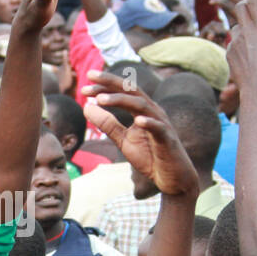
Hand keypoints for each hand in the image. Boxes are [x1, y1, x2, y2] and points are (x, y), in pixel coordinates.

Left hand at [82, 87, 199, 197]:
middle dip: (110, 82)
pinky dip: (149, 123)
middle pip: (131, 90)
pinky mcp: (168, 140)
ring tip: (100, 99)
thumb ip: (107, 125)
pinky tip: (138, 121)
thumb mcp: (123, 140)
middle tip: (89, 77)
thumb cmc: (150, 157)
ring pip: (142, 105)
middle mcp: (152, 111)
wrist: (172, 178)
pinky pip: (159, 128)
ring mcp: (162, 123)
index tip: (84, 87)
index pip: (122, 92)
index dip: (104, 86)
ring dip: (120, 100)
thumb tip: (87, 107)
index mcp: (142, 110)